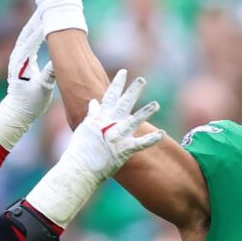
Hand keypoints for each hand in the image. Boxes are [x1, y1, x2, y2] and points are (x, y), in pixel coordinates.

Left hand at [3, 9, 56, 118]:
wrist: (17, 112)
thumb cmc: (30, 104)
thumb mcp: (43, 90)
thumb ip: (49, 75)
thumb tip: (59, 61)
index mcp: (22, 62)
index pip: (34, 38)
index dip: (44, 24)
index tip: (54, 12)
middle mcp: (18, 57)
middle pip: (29, 31)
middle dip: (40, 17)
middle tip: (51, 2)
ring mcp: (18, 57)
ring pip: (28, 34)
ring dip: (37, 22)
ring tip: (47, 9)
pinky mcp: (21, 60)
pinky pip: (29, 41)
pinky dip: (36, 31)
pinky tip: (43, 25)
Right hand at [23, 70, 161, 226]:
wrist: (79, 168)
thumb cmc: (79, 151)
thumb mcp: (84, 128)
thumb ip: (92, 115)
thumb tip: (94, 102)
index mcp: (100, 118)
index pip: (109, 96)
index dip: (117, 84)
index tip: (124, 72)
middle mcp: (109, 124)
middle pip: (122, 104)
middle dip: (132, 91)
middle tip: (141, 80)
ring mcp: (116, 137)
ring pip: (133, 121)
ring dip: (145, 112)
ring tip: (156, 104)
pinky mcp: (123, 150)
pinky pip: (140, 144)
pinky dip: (151, 139)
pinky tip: (162, 133)